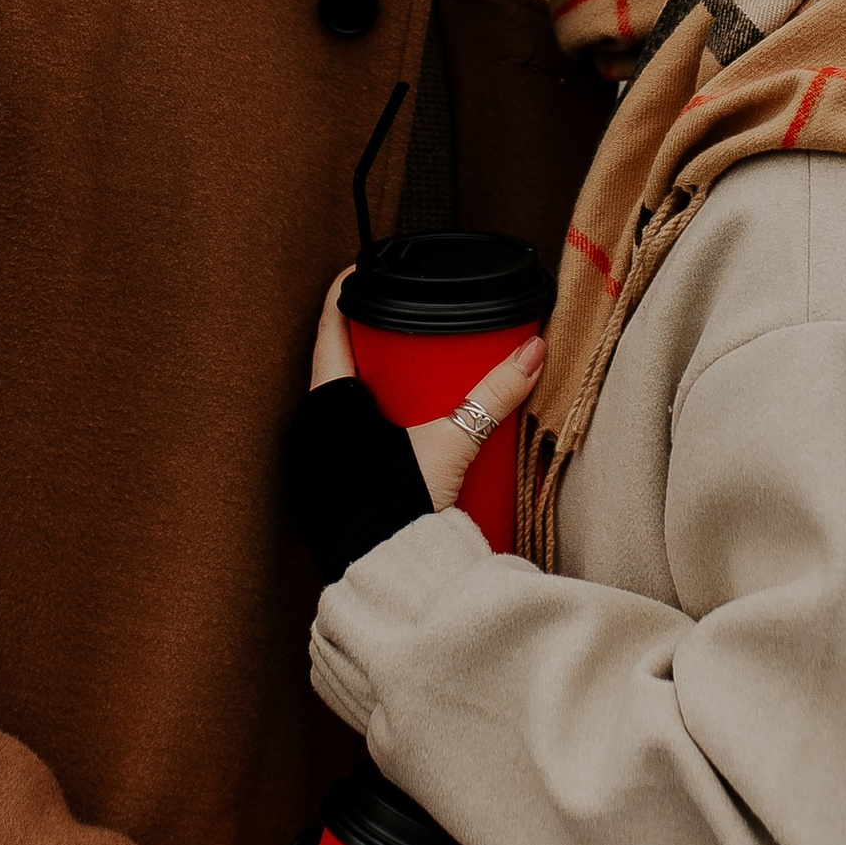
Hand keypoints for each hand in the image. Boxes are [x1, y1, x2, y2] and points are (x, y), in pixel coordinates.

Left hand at [309, 272, 544, 512]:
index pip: (330, 324)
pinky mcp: (328, 486)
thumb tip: (533, 349)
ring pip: (339, 401)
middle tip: (403, 321)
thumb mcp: (453, 442)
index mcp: (328, 398)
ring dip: (370, 384)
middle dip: (369, 339)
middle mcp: (312, 423)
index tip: (369, 271)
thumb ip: (493, 395)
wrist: (383, 574)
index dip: (349, 291)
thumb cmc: (398, 508)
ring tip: (407, 371)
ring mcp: (316, 457)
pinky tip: (398, 426)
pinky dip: (370, 422)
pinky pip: (345, 436)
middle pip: (336, 359)